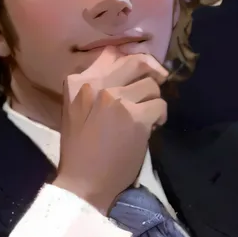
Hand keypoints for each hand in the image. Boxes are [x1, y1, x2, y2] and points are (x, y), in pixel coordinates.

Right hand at [54, 47, 168, 213]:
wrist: (84, 182)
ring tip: (146, 116)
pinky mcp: (136, 117)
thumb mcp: (77, 109)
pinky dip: (160, 116)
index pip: (110, 53)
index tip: (138, 72)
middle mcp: (97, 85)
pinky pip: (160, 105)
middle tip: (157, 82)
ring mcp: (117, 100)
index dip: (131, 61)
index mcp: (78, 82)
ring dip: (154, 101)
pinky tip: (151, 128)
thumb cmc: (80, 150)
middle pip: (136, 62)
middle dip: (151, 71)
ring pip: (152, 86)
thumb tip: (125, 63)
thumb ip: (96, 86)